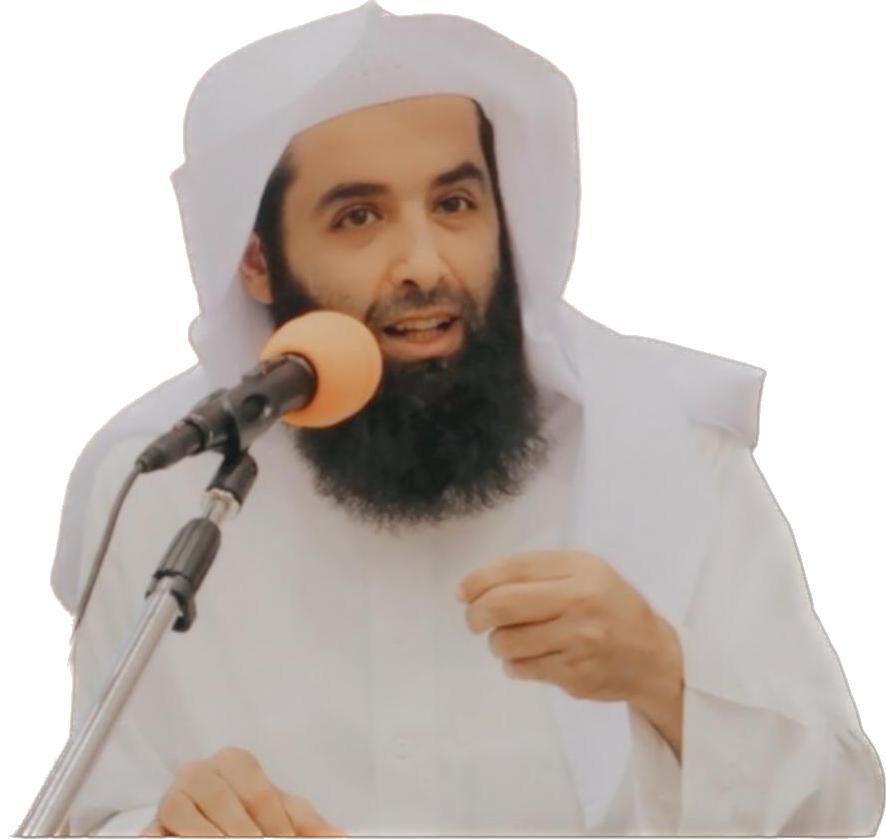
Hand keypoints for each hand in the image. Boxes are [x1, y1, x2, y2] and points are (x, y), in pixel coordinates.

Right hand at [142, 746, 344, 835]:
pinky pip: (153, 831)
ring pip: (181, 809)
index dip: (273, 821)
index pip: (256, 791)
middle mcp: (200, 772)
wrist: (213, 817)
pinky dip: (165, 838)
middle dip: (240, 830)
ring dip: (205, 833)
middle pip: (219, 797)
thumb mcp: (283, 812)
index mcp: (234, 762)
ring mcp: (171, 797)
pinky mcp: (150, 825)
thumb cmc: (252, 812)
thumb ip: (308, 823)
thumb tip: (339, 837)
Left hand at [457, 551, 683, 756]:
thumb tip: (472, 587)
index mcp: (580, 570)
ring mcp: (579, 642)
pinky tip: (530, 657)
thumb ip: (535, 571)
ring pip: (507, 642)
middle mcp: (580, 603)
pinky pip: (522, 669)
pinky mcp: (575, 676)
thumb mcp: (584, 571)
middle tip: (475, 620)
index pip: (514, 569)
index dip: (477, 580)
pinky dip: (515, 664)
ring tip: (511, 639)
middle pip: (502, 605)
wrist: (653, 656)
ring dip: (497, 643)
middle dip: (476, 614)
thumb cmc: (609, 605)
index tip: (462, 593)